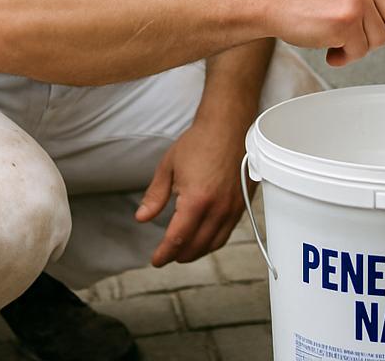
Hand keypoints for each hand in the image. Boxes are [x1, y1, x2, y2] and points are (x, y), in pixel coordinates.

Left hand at [134, 117, 249, 266]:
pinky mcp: (243, 203)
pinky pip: (228, 232)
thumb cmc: (200, 141)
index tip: (156, 259)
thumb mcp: (169, 166)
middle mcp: (218, 208)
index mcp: (196, 200)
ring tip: (184, 250)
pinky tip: (204, 237)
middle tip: (167, 255)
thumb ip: (155, 196)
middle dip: (179, 255)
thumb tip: (142, 217)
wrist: (229, 125)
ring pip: (214, 244)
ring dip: (197, 252)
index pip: (178, 239)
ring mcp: (233, 207)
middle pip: (196, 247)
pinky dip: (213, 241)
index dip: (164, 254)